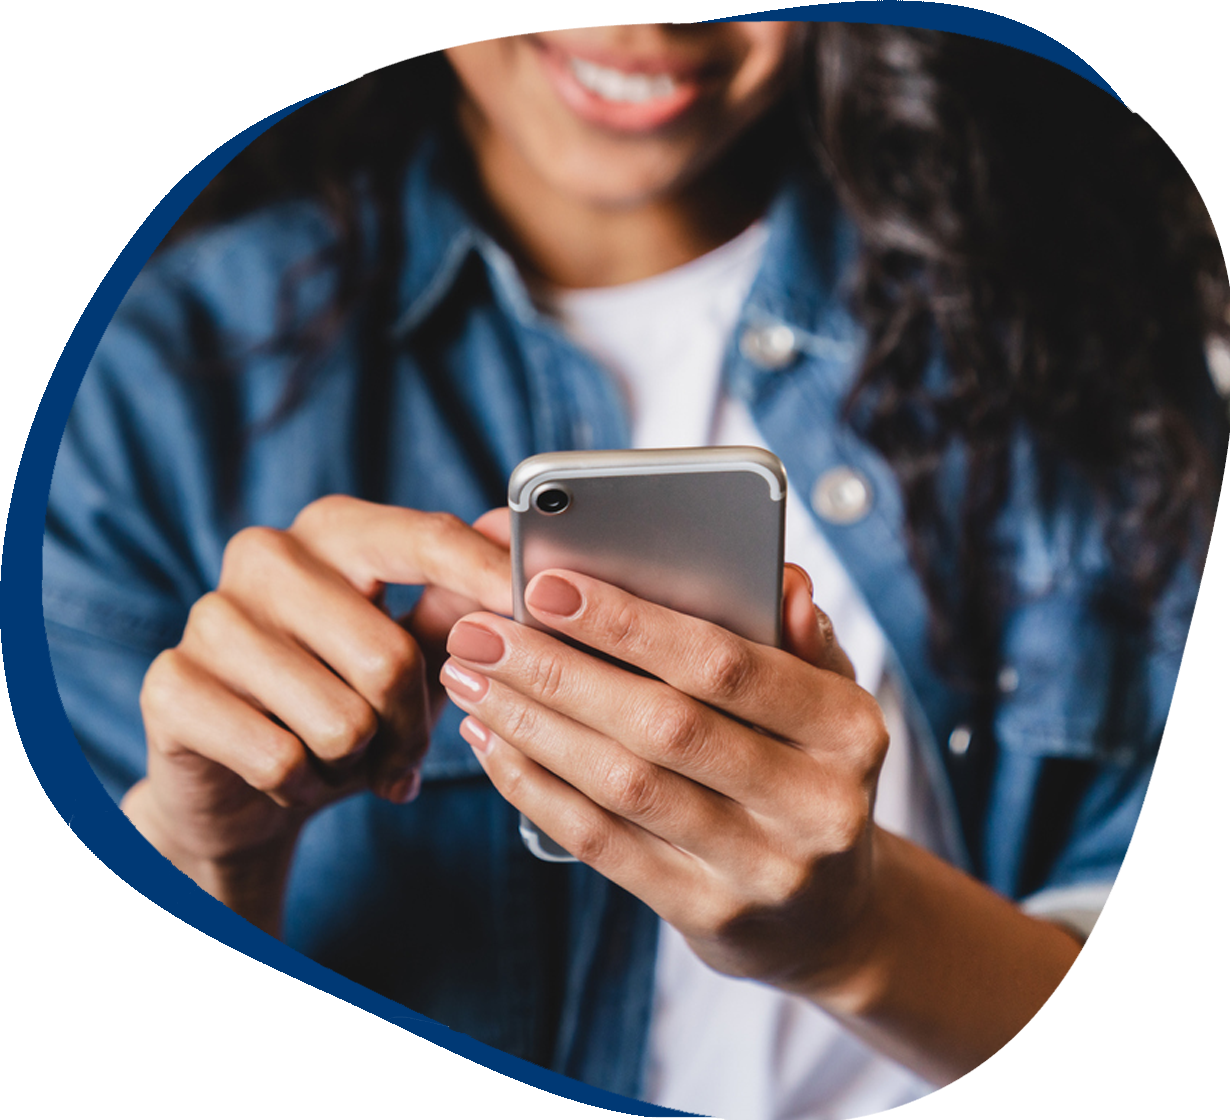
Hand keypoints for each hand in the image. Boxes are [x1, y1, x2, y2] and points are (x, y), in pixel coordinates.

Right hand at [134, 497, 511, 889]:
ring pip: (340, 720)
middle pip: (389, 657)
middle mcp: (266, 555)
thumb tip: (514, 536)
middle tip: (401, 752)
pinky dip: (302, 787)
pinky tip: (288, 775)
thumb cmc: (344, 702)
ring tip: (337, 757)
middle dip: (411, 727)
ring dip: (356, 763)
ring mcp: (210, 616)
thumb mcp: (413, 651)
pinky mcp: (171, 685)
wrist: (243, 785)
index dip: (485, 576)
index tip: (533, 606)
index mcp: (334, 530)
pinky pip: (280, 759)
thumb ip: (460, 600)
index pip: (425, 539)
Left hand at [439, 564, 890, 997]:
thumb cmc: (809, 772)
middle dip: (557, 672)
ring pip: (623, 786)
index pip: (727, 665)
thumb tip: (780, 580)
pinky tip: (494, 744)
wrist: (830, 915)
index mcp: (848, 729)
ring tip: (470, 680)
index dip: (630, 624)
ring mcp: (761, 869)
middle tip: (480, 634)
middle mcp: (815, 804)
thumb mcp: (828, 701)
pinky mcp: (707, 914)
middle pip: (663, 726)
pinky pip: (603, 843)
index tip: (546, 586)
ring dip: (532, 726)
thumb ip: (800, 637)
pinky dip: (536, 788)